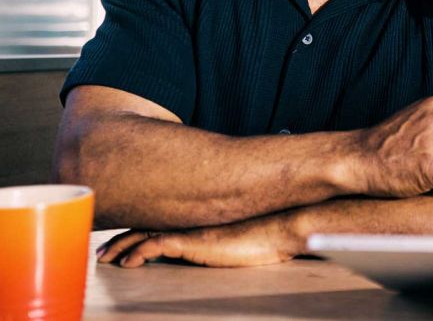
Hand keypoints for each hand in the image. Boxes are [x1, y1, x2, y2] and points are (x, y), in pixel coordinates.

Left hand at [96, 214, 301, 267]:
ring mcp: (190, 229)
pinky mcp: (193, 241)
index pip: (159, 221)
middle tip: (102, 252)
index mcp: (198, 219)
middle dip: (119, 240)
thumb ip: (220, 237)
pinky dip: (138, 253)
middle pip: (144, 226)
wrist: (282, 227)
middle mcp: (190, 220)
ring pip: (143, 234)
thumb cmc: (267, 233)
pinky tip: (128, 263)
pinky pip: (156, 246)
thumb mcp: (237, 237)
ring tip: (104, 259)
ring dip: (121, 247)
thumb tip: (216, 244)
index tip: (119, 243)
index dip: (136, 231)